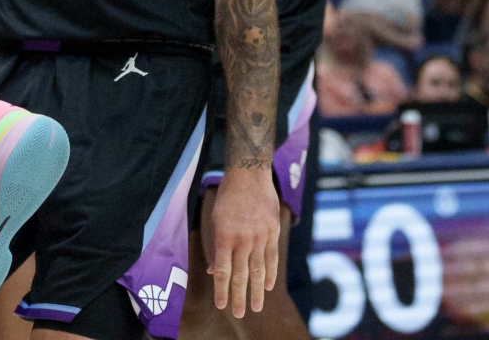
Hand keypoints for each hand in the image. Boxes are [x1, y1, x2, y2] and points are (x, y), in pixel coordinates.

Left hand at [205, 168, 278, 317]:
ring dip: (257, 290)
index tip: (221, 306)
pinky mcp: (272, 231)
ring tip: (256, 307)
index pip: (223, 271)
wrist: (249, 174)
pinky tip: (268, 286)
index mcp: (224, 236)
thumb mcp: (216, 220)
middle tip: (239, 313)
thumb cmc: (228, 197)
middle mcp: (243, 238)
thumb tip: (215, 271)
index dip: (222, 290)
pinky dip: (270, 273)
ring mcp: (260, 235)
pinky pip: (272, 256)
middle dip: (239, 296)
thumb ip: (217, 247)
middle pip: (241, 274)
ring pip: (258, 269)